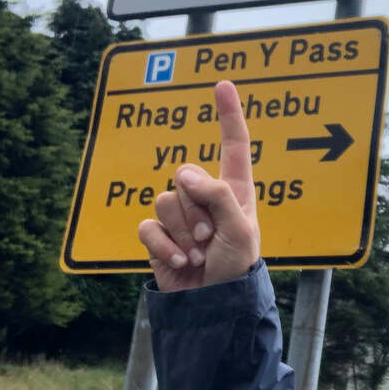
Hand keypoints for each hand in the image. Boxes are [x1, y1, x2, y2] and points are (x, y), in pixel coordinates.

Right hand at [138, 80, 260, 290]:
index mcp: (235, 190)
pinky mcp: (159, 235)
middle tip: (211, 237)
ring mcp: (181, 215)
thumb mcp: (241, 230)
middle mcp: (206, 196)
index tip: (222, 84)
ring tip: (200, 252)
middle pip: (184, 175)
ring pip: (164, 199)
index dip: (228, 115)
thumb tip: (184, 175)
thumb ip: (217, 196)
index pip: (233, 146)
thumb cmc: (237, 268)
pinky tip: (182, 262)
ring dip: (182, 230)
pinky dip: (164, 245)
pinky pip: (148, 224)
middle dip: (195, 207)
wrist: (215, 305)